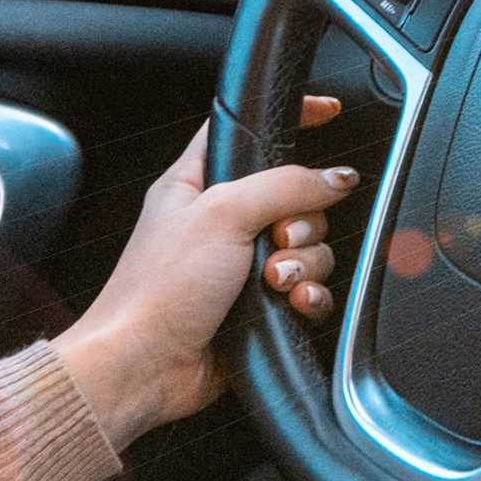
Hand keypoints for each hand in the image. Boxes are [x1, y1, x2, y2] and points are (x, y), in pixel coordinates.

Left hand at [54, 97, 358, 448]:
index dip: (289, 119)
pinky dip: (309, 296)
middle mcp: (221, 223)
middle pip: (296, 197)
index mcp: (197, 184)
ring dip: (303, 264)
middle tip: (277, 238)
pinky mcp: (259, 306)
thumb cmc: (156, 291)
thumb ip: (287, 185)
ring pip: (308, 247)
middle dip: (302, 221)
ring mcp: (241, 266)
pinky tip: (291, 303)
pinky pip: (309, 289)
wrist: (143, 367)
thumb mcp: (222, 214)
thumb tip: (336, 177)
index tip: (329, 113)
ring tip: (274, 282)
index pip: (248, 133)